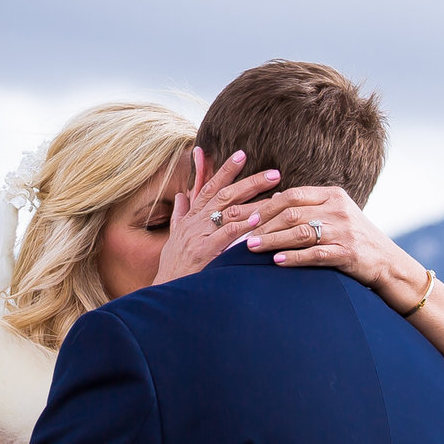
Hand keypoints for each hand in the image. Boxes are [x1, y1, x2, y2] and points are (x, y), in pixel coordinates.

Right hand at [153, 148, 280, 284]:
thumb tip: (181, 194)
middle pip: (225, 194)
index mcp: (192, 216)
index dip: (226, 169)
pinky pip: (225, 235)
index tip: (242, 154)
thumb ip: (180, 213)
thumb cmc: (174, 263)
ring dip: (254, 201)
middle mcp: (196, 221)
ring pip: (229, 211)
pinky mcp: (205, 251)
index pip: (210, 186)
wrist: (166, 289)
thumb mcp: (175, 234)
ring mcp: (200, 235)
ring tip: (276, 195)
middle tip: (274, 173)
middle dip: (250, 181)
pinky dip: (242, 226)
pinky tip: (258, 219)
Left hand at [246, 186, 429, 310]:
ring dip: (272, 240)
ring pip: (300, 233)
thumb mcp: (335, 214)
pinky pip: (314, 254)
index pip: (292, 195)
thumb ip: (308, 206)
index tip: (243, 213)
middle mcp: (338, 210)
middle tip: (241, 231)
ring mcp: (343, 231)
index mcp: (333, 195)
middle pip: (292, 212)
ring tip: (251, 247)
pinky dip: (293, 257)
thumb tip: (272, 200)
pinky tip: (276, 261)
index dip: (264, 204)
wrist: (387, 261)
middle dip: (262, 222)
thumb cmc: (354, 237)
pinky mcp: (347, 253)